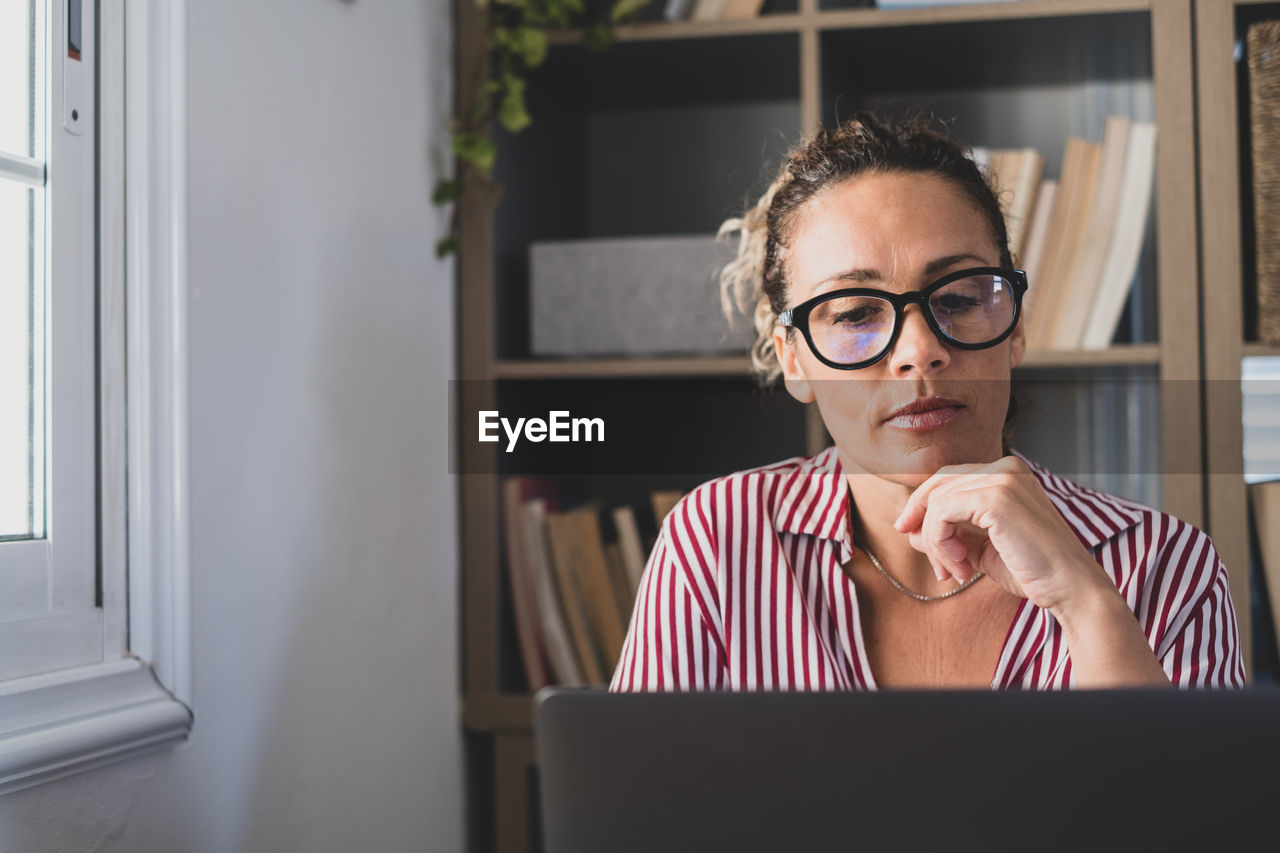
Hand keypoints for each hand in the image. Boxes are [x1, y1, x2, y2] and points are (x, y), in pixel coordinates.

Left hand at [891, 456, 1107, 612]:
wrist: (1069, 588)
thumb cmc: (1031, 570)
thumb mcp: (980, 548)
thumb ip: (949, 534)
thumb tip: (908, 531)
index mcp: (1007, 473)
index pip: (948, 478)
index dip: (922, 504)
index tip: (909, 534)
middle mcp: (1006, 467)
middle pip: (939, 484)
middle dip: (922, 523)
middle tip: (932, 562)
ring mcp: (1003, 478)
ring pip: (937, 502)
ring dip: (936, 544)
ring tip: (955, 572)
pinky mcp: (996, 498)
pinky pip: (942, 514)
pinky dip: (941, 544)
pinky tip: (962, 567)